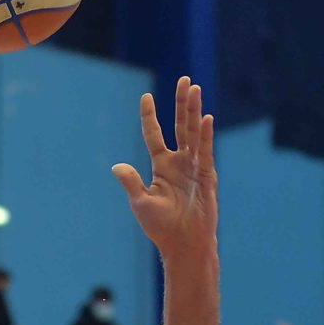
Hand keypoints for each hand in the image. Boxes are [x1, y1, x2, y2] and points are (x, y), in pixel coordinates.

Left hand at [113, 76, 217, 262]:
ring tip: (195, 88)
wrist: (184, 244)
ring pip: (193, 133)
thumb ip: (131, 182)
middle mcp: (180, 162)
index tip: (146, 97)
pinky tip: (205, 118)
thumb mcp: (141, 202)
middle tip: (185, 80)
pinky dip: (204, 135)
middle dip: (182, 103)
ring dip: (193, 111)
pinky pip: (205, 151)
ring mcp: (195, 167)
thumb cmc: (162, 227)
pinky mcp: (207, 176)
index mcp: (162, 166)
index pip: (154, 135)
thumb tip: (117, 167)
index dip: (150, 116)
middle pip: (180, 125)